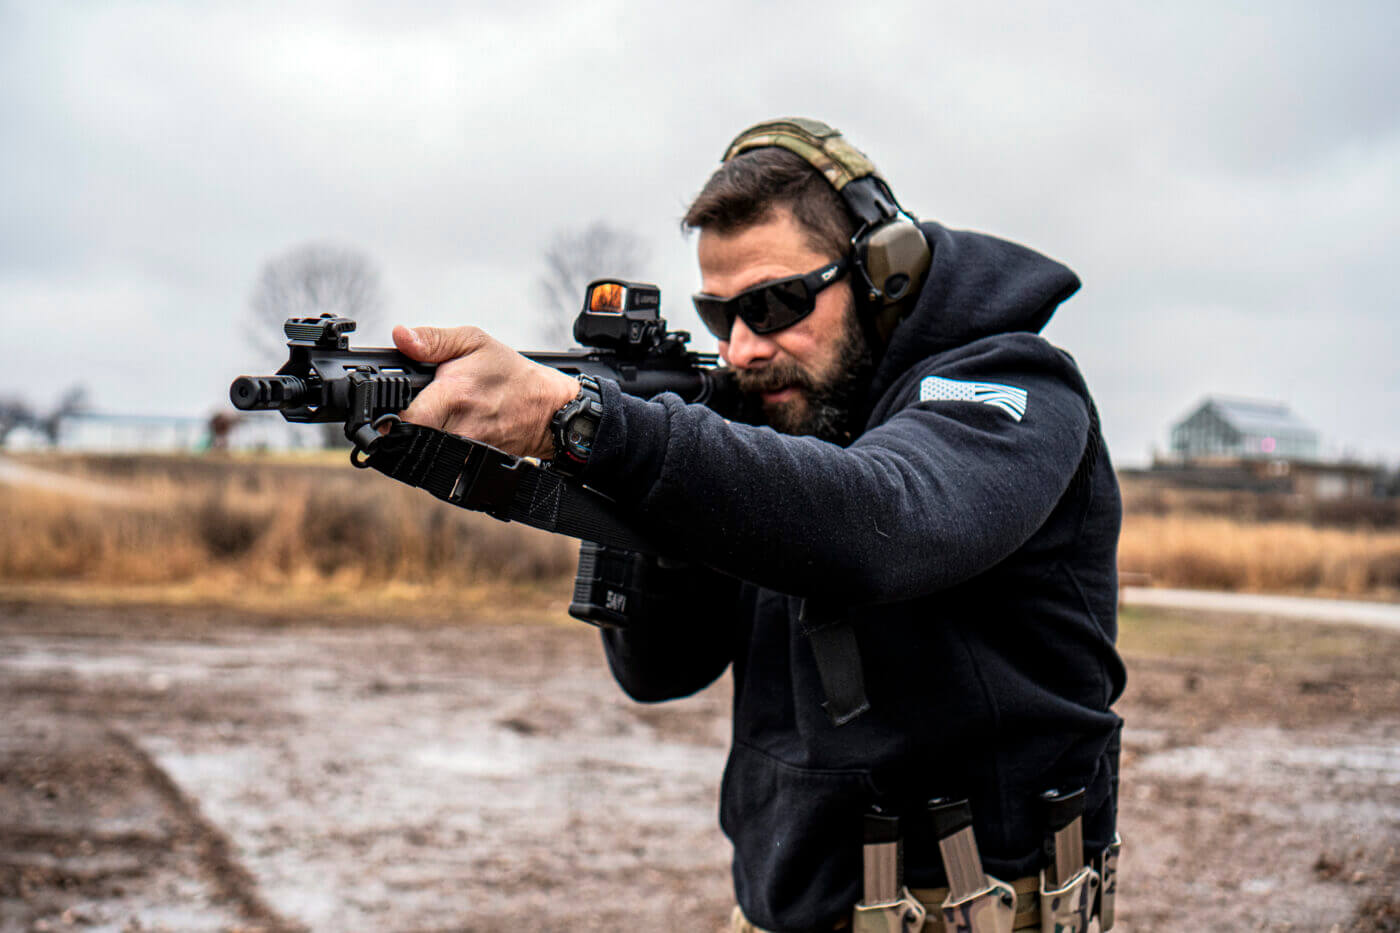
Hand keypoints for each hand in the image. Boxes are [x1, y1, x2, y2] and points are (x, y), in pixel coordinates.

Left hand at [393, 324, 581, 459]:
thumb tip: (400, 336)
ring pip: (420, 451)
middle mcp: (457, 428)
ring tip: (430, 416)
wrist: (546, 410)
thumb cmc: (512, 375)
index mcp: (453, 395)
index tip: (387, 405)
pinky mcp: (468, 465)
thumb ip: (433, 339)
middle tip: (408, 406)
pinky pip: (437, 460)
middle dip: (401, 423)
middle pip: (406, 438)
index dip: (388, 413)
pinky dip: (434, 447)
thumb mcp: (475, 342)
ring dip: (416, 436)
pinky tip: (444, 430)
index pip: (403, 417)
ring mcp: (463, 451)